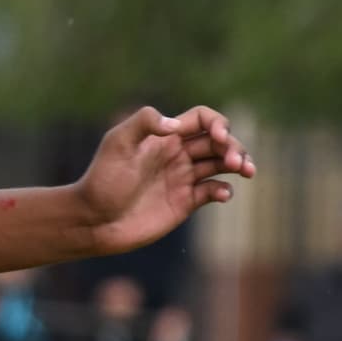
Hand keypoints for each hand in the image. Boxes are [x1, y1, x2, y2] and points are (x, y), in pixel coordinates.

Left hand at [77, 106, 254, 252]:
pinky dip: (224, 190)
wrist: (94, 221)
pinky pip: (213, 191)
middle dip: (234, 146)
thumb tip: (177, 124)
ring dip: (239, 164)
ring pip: (222, 165)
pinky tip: (222, 194)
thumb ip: (145, 123)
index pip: (202, 119)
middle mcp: (178, 154)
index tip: (219, 138)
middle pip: (219, 142)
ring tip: (247, 171)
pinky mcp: (185, 203)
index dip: (217, 123)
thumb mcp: (117, 144)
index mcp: (165, 136)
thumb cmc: (101, 180)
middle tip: (237, 162)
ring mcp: (183, 178)